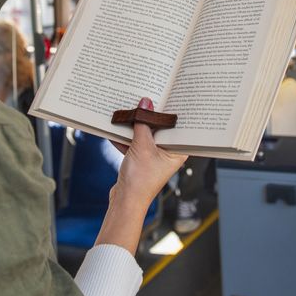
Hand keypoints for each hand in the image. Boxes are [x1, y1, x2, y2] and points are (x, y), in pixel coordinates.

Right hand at [96, 98, 186, 253]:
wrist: (124, 201)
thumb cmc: (140, 180)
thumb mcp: (142, 146)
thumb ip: (143, 123)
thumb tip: (145, 103)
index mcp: (178, 151)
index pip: (178, 126)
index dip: (173, 111)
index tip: (169, 94)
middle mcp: (169, 153)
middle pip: (160, 128)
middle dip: (150, 115)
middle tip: (146, 98)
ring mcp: (154, 156)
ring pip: (146, 134)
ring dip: (136, 125)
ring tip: (129, 109)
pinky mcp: (140, 159)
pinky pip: (135, 142)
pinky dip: (127, 135)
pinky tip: (117, 124)